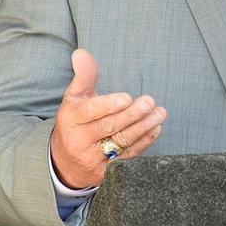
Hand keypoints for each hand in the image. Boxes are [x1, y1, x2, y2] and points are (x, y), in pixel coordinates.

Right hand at [49, 49, 166, 188]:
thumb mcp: (75, 98)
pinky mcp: (104, 173)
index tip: (127, 97)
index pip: (91, 111)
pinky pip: (127, 158)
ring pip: (121, 143)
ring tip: (160, 113)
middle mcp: (79, 140)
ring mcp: (91, 159)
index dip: (109, 105)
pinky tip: (155, 129)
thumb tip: (82, 53)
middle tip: (150, 102)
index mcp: (70, 119)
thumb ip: (84, 76)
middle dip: (132, 115)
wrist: (64, 161)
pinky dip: (144, 143)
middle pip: (110, 127)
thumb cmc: (76, 121)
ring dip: (144, 127)